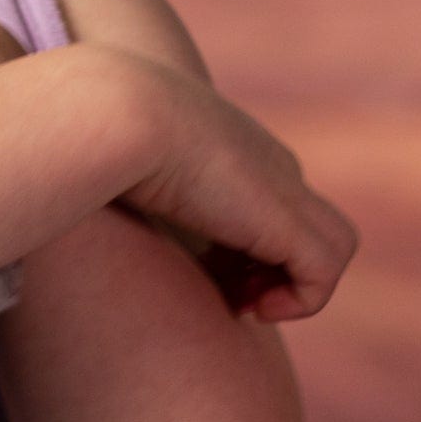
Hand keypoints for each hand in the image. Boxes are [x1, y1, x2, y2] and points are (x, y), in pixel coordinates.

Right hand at [108, 51, 358, 321]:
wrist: (118, 113)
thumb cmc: (98, 134)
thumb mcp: (115, 159)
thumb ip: (127, 181)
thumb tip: (90, 217)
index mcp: (229, 144)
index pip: (262, 200)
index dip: (239, 247)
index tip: (200, 270)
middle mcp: (268, 163)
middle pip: (299, 223)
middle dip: (268, 269)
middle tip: (228, 296)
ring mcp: (284, 190)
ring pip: (330, 245)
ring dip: (292, 288)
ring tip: (245, 304)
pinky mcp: (287, 222)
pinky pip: (324, 273)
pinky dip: (300, 301)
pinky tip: (250, 307)